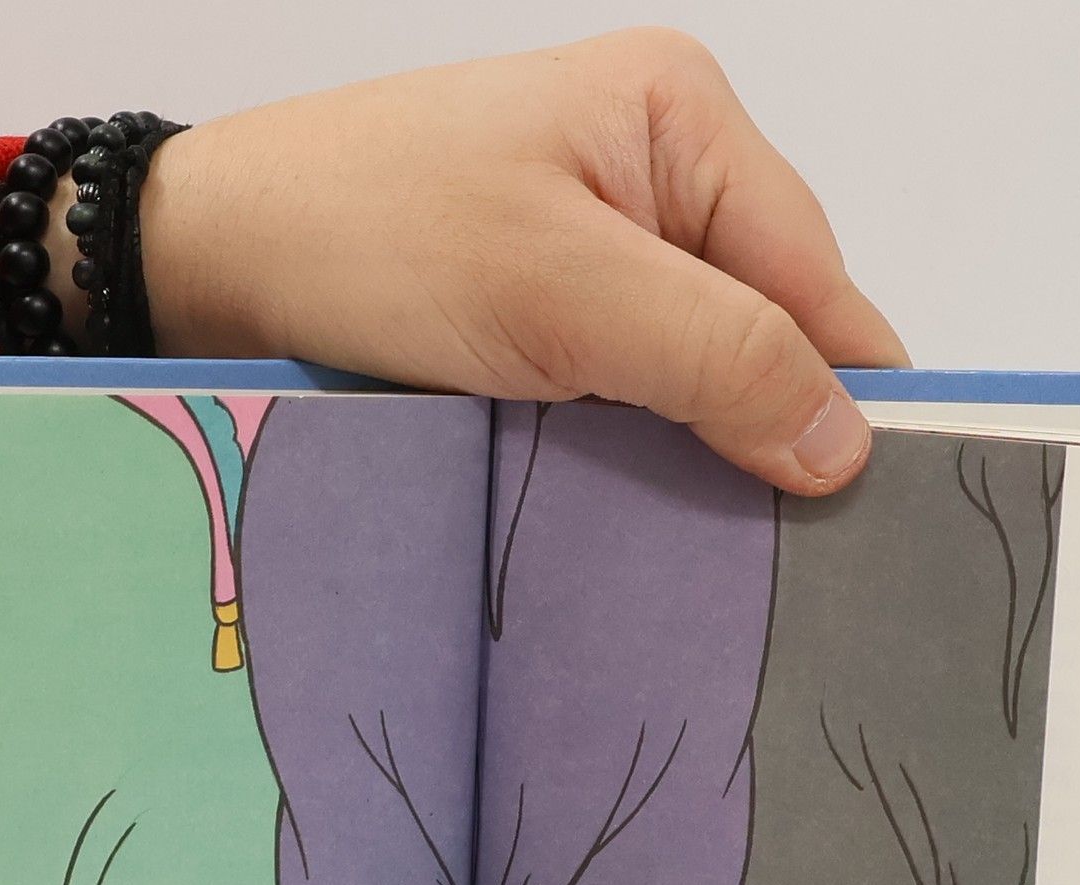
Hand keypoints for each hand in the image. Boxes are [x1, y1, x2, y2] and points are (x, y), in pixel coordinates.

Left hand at [140, 29, 907, 492]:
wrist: (211, 260)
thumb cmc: (371, 240)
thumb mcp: (560, 293)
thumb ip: (716, 357)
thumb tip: (846, 446)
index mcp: (684, 125)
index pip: (820, 284)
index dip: (846, 402)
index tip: (868, 523)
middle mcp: (658, 177)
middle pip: (770, 332)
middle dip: (768, 436)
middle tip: (778, 563)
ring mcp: (602, 247)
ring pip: (701, 376)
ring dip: (698, 457)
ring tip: (706, 550)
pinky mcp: (550, 311)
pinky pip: (634, 395)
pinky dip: (638, 455)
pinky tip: (633, 512)